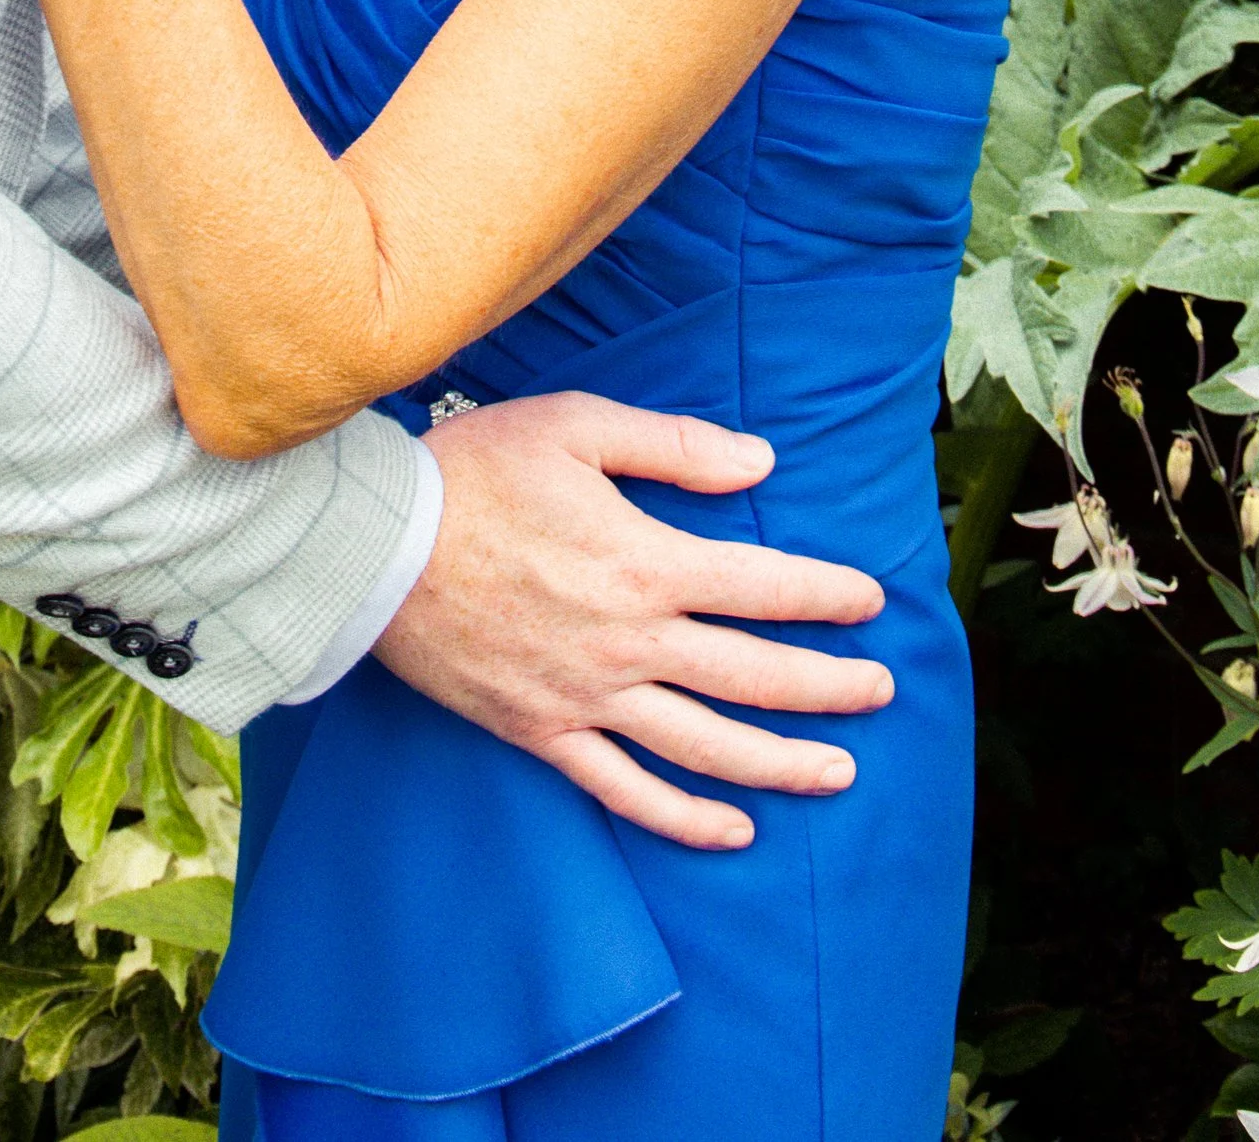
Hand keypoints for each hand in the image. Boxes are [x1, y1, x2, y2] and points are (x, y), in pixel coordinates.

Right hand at [376, 391, 891, 850]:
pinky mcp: (543, 733)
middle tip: (881, 691)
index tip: (872, 601)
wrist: (376, 548)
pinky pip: (626, 791)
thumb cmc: (476, 471)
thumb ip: (675, 445)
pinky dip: (685, 820)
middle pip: (752, 676)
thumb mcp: (577, 426)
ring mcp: (587, 698)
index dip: (826, 594)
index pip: (763, 585)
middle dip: (828, 686)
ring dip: (780, 763)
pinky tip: (734, 831)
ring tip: (837, 770)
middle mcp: (629, 641)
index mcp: (645, 561)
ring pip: (706, 748)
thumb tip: (762, 460)